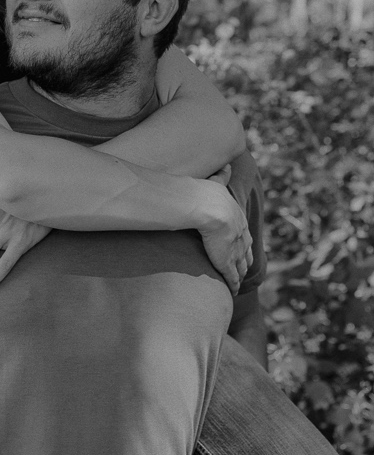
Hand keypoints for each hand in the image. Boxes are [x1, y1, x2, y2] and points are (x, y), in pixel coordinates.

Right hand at [196, 165, 250, 294]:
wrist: (209, 208)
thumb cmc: (208, 195)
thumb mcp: (217, 183)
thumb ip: (222, 175)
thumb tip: (225, 163)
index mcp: (237, 219)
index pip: (243, 233)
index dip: (242, 241)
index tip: (242, 245)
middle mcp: (240, 236)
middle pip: (245, 251)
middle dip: (245, 259)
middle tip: (244, 266)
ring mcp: (234, 250)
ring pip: (240, 266)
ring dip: (239, 273)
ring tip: (238, 280)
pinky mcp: (225, 262)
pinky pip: (231, 276)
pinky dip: (232, 284)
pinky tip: (232, 291)